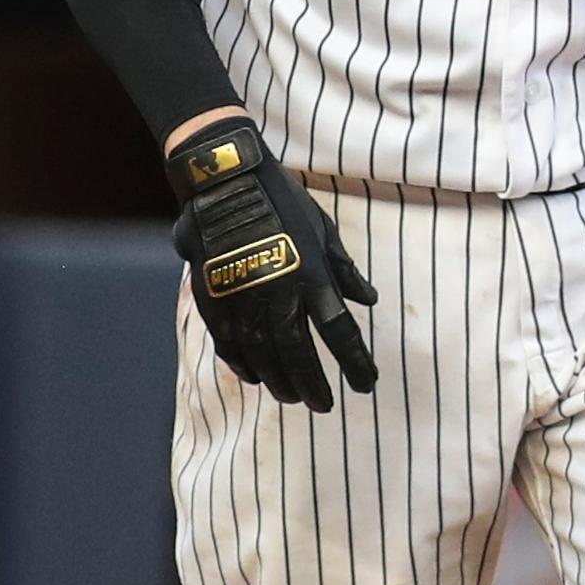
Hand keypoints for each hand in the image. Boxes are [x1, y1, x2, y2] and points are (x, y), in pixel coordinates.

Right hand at [169, 118, 379, 411]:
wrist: (224, 179)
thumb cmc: (281, 199)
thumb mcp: (323, 228)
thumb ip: (344, 270)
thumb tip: (369, 299)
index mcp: (312, 276)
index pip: (340, 332)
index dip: (355, 363)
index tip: (366, 385)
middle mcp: (279, 293)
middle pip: (300, 354)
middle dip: (314, 384)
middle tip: (323, 405)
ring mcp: (243, 298)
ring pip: (263, 356)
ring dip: (280, 381)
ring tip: (292, 396)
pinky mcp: (214, 298)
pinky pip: (230, 343)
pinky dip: (243, 364)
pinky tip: (255, 376)